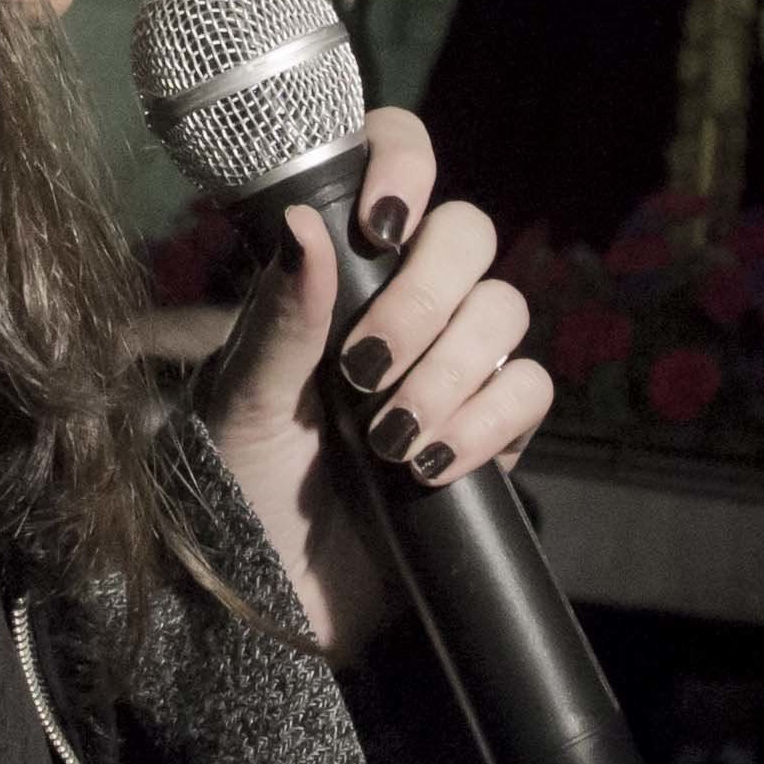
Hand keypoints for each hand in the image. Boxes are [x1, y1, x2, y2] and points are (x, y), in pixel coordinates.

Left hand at [195, 109, 555, 660]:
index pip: (394, 166)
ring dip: (448, 371)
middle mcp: (404, 301)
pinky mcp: (491, 432)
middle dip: (426, 296)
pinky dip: (486, 421)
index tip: (380, 223)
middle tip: (363, 368)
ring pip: (505, 310)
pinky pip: (528, 391)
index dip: (404, 165)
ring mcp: (454, 364)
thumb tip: (307, 222)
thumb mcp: (240, 402)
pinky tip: (430, 465)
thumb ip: (280, 317)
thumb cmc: (235, 485)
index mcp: (336, 269)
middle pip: (469, 233)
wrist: (273, 598)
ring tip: (389, 437)